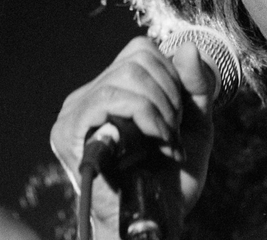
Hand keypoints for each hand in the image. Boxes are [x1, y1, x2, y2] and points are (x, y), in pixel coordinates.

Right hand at [50, 36, 215, 239]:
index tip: (178, 113)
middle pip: (138, 58)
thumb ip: (196, 86)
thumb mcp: (194, 123)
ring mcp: (75, 112)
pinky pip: (111, 98)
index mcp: (111, 90)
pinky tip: (154, 140)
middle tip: (171, 130)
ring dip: (159, 107)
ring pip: (127, 75)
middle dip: (169, 92)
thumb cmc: (170, 177)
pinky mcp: (70, 131)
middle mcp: (88, 96)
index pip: (141, 50)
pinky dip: (144, 114)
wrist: (155, 219)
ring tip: (164, 139)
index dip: (170, 74)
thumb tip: (190, 47)